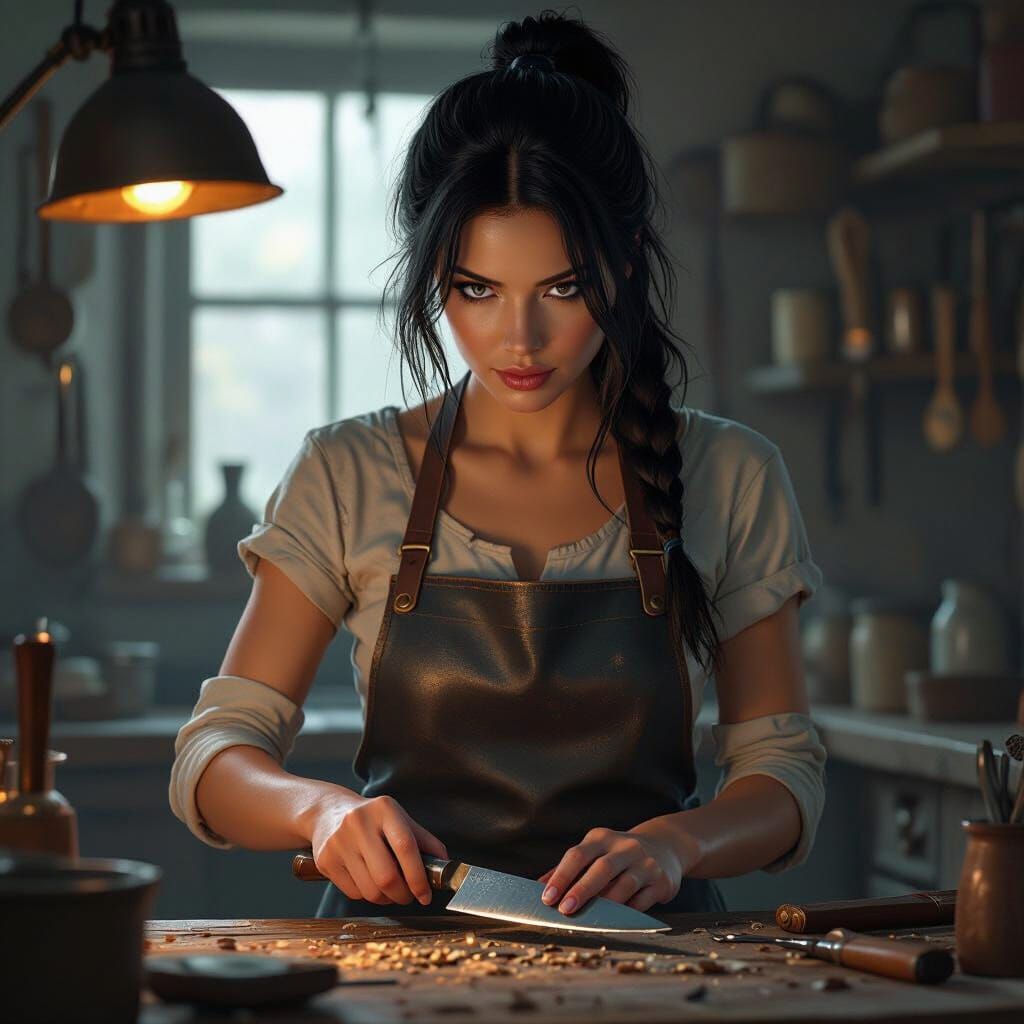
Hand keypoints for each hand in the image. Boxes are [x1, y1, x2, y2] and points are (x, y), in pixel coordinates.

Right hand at [309, 792, 448, 905]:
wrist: (328, 812)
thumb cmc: (373, 819)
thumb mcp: (400, 820)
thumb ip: (424, 841)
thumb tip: (446, 865)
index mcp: (384, 810)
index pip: (406, 847)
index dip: (418, 877)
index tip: (426, 894)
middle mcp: (359, 823)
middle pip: (387, 876)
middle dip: (403, 895)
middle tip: (409, 896)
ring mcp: (339, 842)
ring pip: (370, 890)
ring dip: (386, 899)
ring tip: (390, 890)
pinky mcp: (325, 860)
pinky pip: (354, 893)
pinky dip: (368, 896)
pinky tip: (370, 883)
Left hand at [535, 825, 683, 914]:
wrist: (664, 846)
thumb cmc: (617, 854)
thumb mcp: (594, 852)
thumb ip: (568, 869)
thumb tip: (538, 887)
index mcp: (601, 838)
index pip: (577, 855)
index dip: (561, 876)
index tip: (547, 897)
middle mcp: (624, 846)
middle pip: (601, 868)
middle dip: (582, 890)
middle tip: (565, 910)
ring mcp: (645, 863)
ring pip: (624, 886)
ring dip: (606, 905)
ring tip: (591, 919)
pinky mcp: (661, 880)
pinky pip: (642, 901)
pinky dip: (628, 913)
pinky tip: (617, 921)